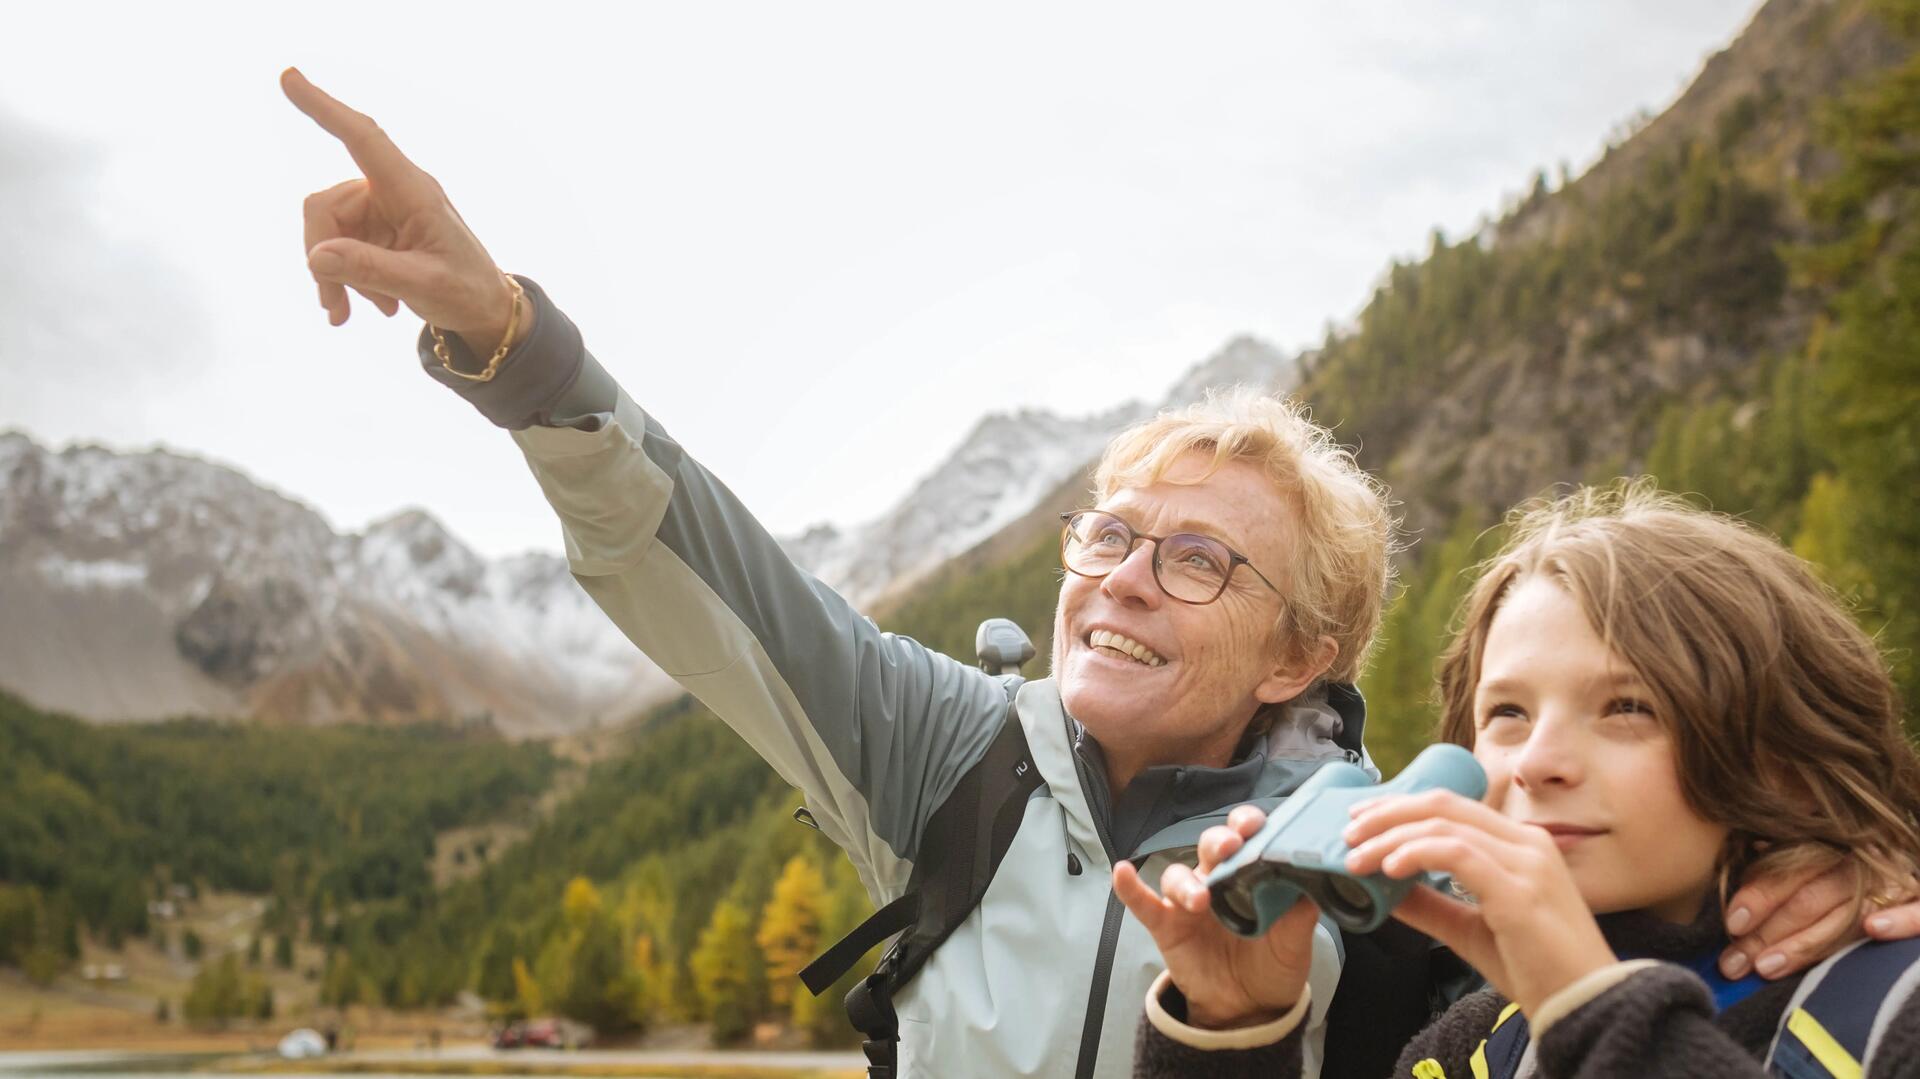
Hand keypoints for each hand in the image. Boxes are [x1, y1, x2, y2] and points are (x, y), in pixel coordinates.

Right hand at [280, 68, 518, 352]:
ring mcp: (380, 210)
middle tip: (334, 304)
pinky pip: (336, 247)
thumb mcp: (424, 285)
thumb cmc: (465, 290)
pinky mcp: (373, 229)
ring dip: (335, 275)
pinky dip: (344, 278)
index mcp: (414, 190)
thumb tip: (316, 257)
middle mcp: (393, 191)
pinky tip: (370, 305)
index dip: (325, 108)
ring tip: (353, 312)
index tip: (289, 78)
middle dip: (322, 257)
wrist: (483, 309)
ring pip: (326, 231)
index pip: (364, 139)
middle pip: (326, 207)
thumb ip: (371, 269)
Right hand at [1112, 805, 1319, 1028]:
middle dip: (1218, 841)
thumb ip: (1300, 915)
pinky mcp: (1167, 926)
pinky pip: (1143, 903)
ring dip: (1186, 882)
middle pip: (1211, 848)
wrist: (1249, 1010)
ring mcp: (1189, 902)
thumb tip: (1312, 883)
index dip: (1248, 824)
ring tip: (1200, 899)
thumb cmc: (1273, 967)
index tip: (1254, 825)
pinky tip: (1123, 873)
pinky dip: (1131, 889)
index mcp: (1250, 875)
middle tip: (1231, 846)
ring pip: (1179, 875)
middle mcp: (1218, 880)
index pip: (1247, 837)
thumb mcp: (1295, 945)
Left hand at [1343, 790, 1616, 1017]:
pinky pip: (1458, 854)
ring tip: (1357, 858)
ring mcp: (1527, 862)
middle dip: (1388, 814)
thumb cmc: (1537, 970)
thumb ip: (1430, 904)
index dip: (1402, 808)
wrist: (1587, 1007)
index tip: (1362, 821)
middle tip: (1349, 832)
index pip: (1452, 808)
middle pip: (1443, 805)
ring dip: (1391, 838)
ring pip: (1443, 827)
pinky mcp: (1520, 890)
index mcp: (1521, 845)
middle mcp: (1528, 843)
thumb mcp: (1470, 930)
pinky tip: (1390, 869)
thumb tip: (1383, 887)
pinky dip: (1417, 854)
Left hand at [1720, 863, 1919, 979]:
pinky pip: (1917, 913)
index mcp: (1826, 842)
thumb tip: (1731, 909)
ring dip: (1803, 945)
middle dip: (1766, 934)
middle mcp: (1858, 861)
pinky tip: (1874, 928)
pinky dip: (1900, 920)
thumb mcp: (1801, 861)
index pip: (1789, 869)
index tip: (1732, 923)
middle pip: (1809, 899)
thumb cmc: (1828, 871)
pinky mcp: (1918, 902)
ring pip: (1845, 917)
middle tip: (1734, 963)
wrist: (1889, 870)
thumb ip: (1773, 872)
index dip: (1760, 895)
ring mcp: (1890, 885)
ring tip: (1766, 967)